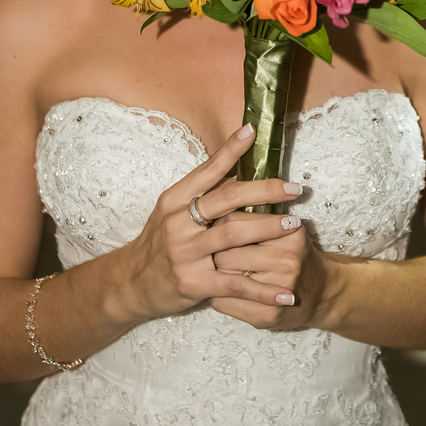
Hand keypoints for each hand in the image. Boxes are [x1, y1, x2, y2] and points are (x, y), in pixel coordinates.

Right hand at [115, 124, 302, 323]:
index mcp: (174, 199)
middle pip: (227, 199)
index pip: (207, 170)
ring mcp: (185, 252)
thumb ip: (203, 193)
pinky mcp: (193, 283)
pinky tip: (286, 293)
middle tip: (295, 188)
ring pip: (233, 235)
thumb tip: (239, 169)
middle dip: (265, 190)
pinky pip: (235, 285)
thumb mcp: (172, 212)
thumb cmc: (159, 243)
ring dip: (268, 228)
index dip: (231, 150)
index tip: (253, 131)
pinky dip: (263, 290)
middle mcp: (178, 222)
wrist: (130, 284)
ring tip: (295, 225)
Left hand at [210, 213, 333, 332]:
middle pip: (225, 253)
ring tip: (214, 270)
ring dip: (213, 275)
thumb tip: (216, 206)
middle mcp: (285, 261)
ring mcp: (276, 290)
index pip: (235, 224)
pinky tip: (221, 289)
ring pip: (222, 279)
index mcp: (288, 234)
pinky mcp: (266, 315)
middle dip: (213, 253)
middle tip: (211, 252)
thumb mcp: (286, 230)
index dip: (217, 227)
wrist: (322, 293)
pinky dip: (216, 295)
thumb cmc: (296, 257)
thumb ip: (258, 218)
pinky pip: (223, 303)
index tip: (212, 229)